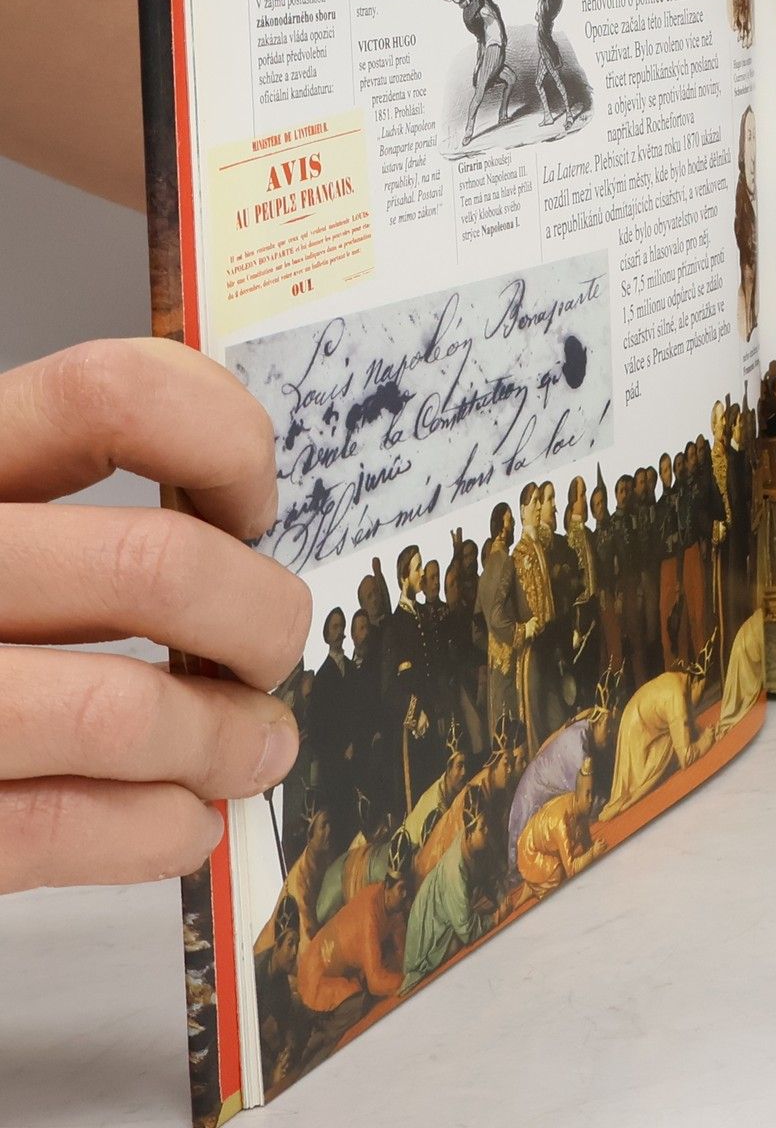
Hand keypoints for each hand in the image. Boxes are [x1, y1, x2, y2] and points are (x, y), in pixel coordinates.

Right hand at [0, 340, 309, 891]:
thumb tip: (240, 536)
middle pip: (153, 565)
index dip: (223, 443)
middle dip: (260, 619)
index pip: (113, 396)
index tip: (250, 506)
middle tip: (269, 651)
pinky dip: (153, 829)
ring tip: (251, 749)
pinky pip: (56, 824)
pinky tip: (180, 820)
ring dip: (224, 740)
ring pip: (123, 711)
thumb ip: (81, 512)